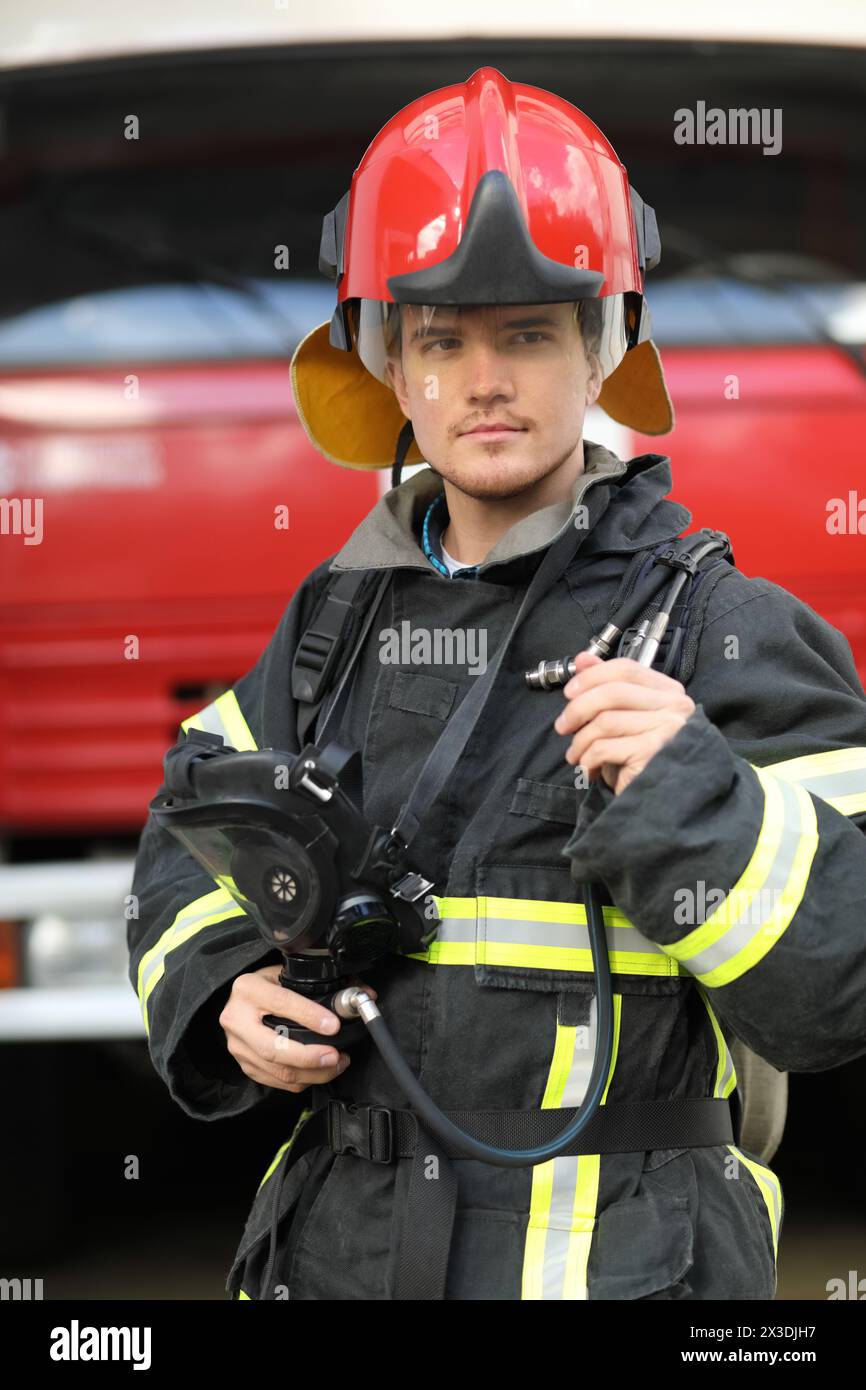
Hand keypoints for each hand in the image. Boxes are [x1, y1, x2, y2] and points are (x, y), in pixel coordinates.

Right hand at [219, 964, 376, 1093]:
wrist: (237, 1001)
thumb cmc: (265, 985)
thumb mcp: (286, 974)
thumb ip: (323, 984)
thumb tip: (364, 994)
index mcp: (248, 989)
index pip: (281, 1003)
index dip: (309, 1016)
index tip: (333, 1025)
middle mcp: (237, 1019)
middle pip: (274, 1048)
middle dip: (310, 1056)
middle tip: (335, 1056)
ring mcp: (238, 1046)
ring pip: (278, 1070)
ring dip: (312, 1072)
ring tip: (336, 1063)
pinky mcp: (244, 1065)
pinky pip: (276, 1081)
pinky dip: (302, 1080)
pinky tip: (319, 1071)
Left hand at [553, 649, 695, 796]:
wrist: (661, 804)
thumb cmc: (640, 760)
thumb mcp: (622, 719)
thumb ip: (606, 687)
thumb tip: (581, 659)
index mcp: (669, 692)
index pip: (626, 668)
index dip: (591, 677)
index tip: (569, 693)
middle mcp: (675, 707)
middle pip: (612, 692)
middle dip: (577, 709)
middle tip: (562, 727)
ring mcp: (667, 729)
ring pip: (604, 721)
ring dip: (580, 741)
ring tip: (576, 756)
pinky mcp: (653, 753)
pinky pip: (604, 747)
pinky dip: (587, 760)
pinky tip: (590, 771)